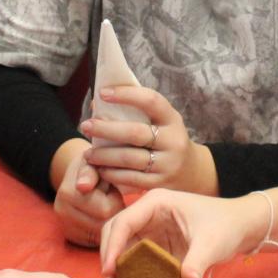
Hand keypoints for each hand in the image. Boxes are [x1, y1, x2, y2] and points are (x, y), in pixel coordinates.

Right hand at [52, 139, 125, 246]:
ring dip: (109, 221)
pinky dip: (102, 230)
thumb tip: (83, 186)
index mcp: (68, 193)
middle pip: (103, 223)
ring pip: (100, 234)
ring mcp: (65, 227)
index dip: (115, 200)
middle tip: (112, 199)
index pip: (105, 209)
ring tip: (106, 206)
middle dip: (114, 211)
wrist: (77, 176)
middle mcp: (62, 212)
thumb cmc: (93, 167)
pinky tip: (101, 217)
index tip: (112, 190)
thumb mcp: (93, 162)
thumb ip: (90, 172)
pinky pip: (94, 241)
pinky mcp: (70, 237)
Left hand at [81, 85, 216, 195]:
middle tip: (85, 126)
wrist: (192, 172)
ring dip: (104, 155)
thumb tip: (97, 104)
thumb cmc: (166, 139)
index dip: (126, 95)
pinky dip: (112, 173)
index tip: (103, 93)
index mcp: (172, 119)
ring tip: (88, 153)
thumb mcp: (160, 121)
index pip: (151, 101)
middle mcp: (173, 141)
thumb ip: (134, 111)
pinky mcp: (160, 184)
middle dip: (106, 129)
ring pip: (129, 158)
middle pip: (135, 133)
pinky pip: (130, 179)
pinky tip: (100, 169)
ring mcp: (168, 164)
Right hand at [100, 189, 263, 277]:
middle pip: (115, 231)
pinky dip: (130, 271)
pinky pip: (135, 256)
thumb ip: (198, 262)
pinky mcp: (155, 243)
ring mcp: (150, 228)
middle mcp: (148, 213)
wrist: (241, 227)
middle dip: (110, 256)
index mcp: (156, 203)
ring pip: (122, 245)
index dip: (113, 246)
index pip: (124, 222)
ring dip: (117, 266)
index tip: (110, 270)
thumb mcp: (213, 243)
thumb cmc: (226, 226)